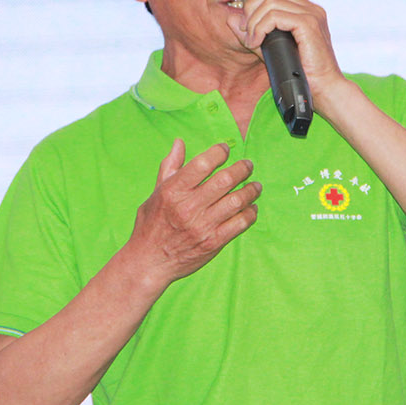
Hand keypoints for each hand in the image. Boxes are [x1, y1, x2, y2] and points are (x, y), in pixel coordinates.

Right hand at [127, 139, 259, 285]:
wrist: (149, 262)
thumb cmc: (151, 225)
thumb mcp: (156, 193)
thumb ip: (170, 167)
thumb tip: (179, 142)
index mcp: (173, 191)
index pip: (202, 163)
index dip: (219, 152)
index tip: (225, 149)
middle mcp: (188, 207)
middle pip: (225, 180)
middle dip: (242, 169)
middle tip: (248, 165)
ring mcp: (202, 226)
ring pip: (236, 201)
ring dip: (251, 190)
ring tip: (255, 186)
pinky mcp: (213, 242)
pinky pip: (240, 223)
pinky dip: (250, 213)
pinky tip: (251, 207)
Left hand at [236, 0, 347, 99]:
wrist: (325, 90)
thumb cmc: (302, 73)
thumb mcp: (271, 49)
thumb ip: (253, 33)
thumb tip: (231, 19)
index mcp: (307, 9)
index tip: (249, 8)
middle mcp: (311, 8)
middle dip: (251, 6)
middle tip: (246, 29)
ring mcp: (311, 15)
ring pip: (271, 1)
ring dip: (254, 21)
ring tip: (252, 40)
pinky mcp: (309, 25)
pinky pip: (276, 16)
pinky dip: (261, 28)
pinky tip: (257, 43)